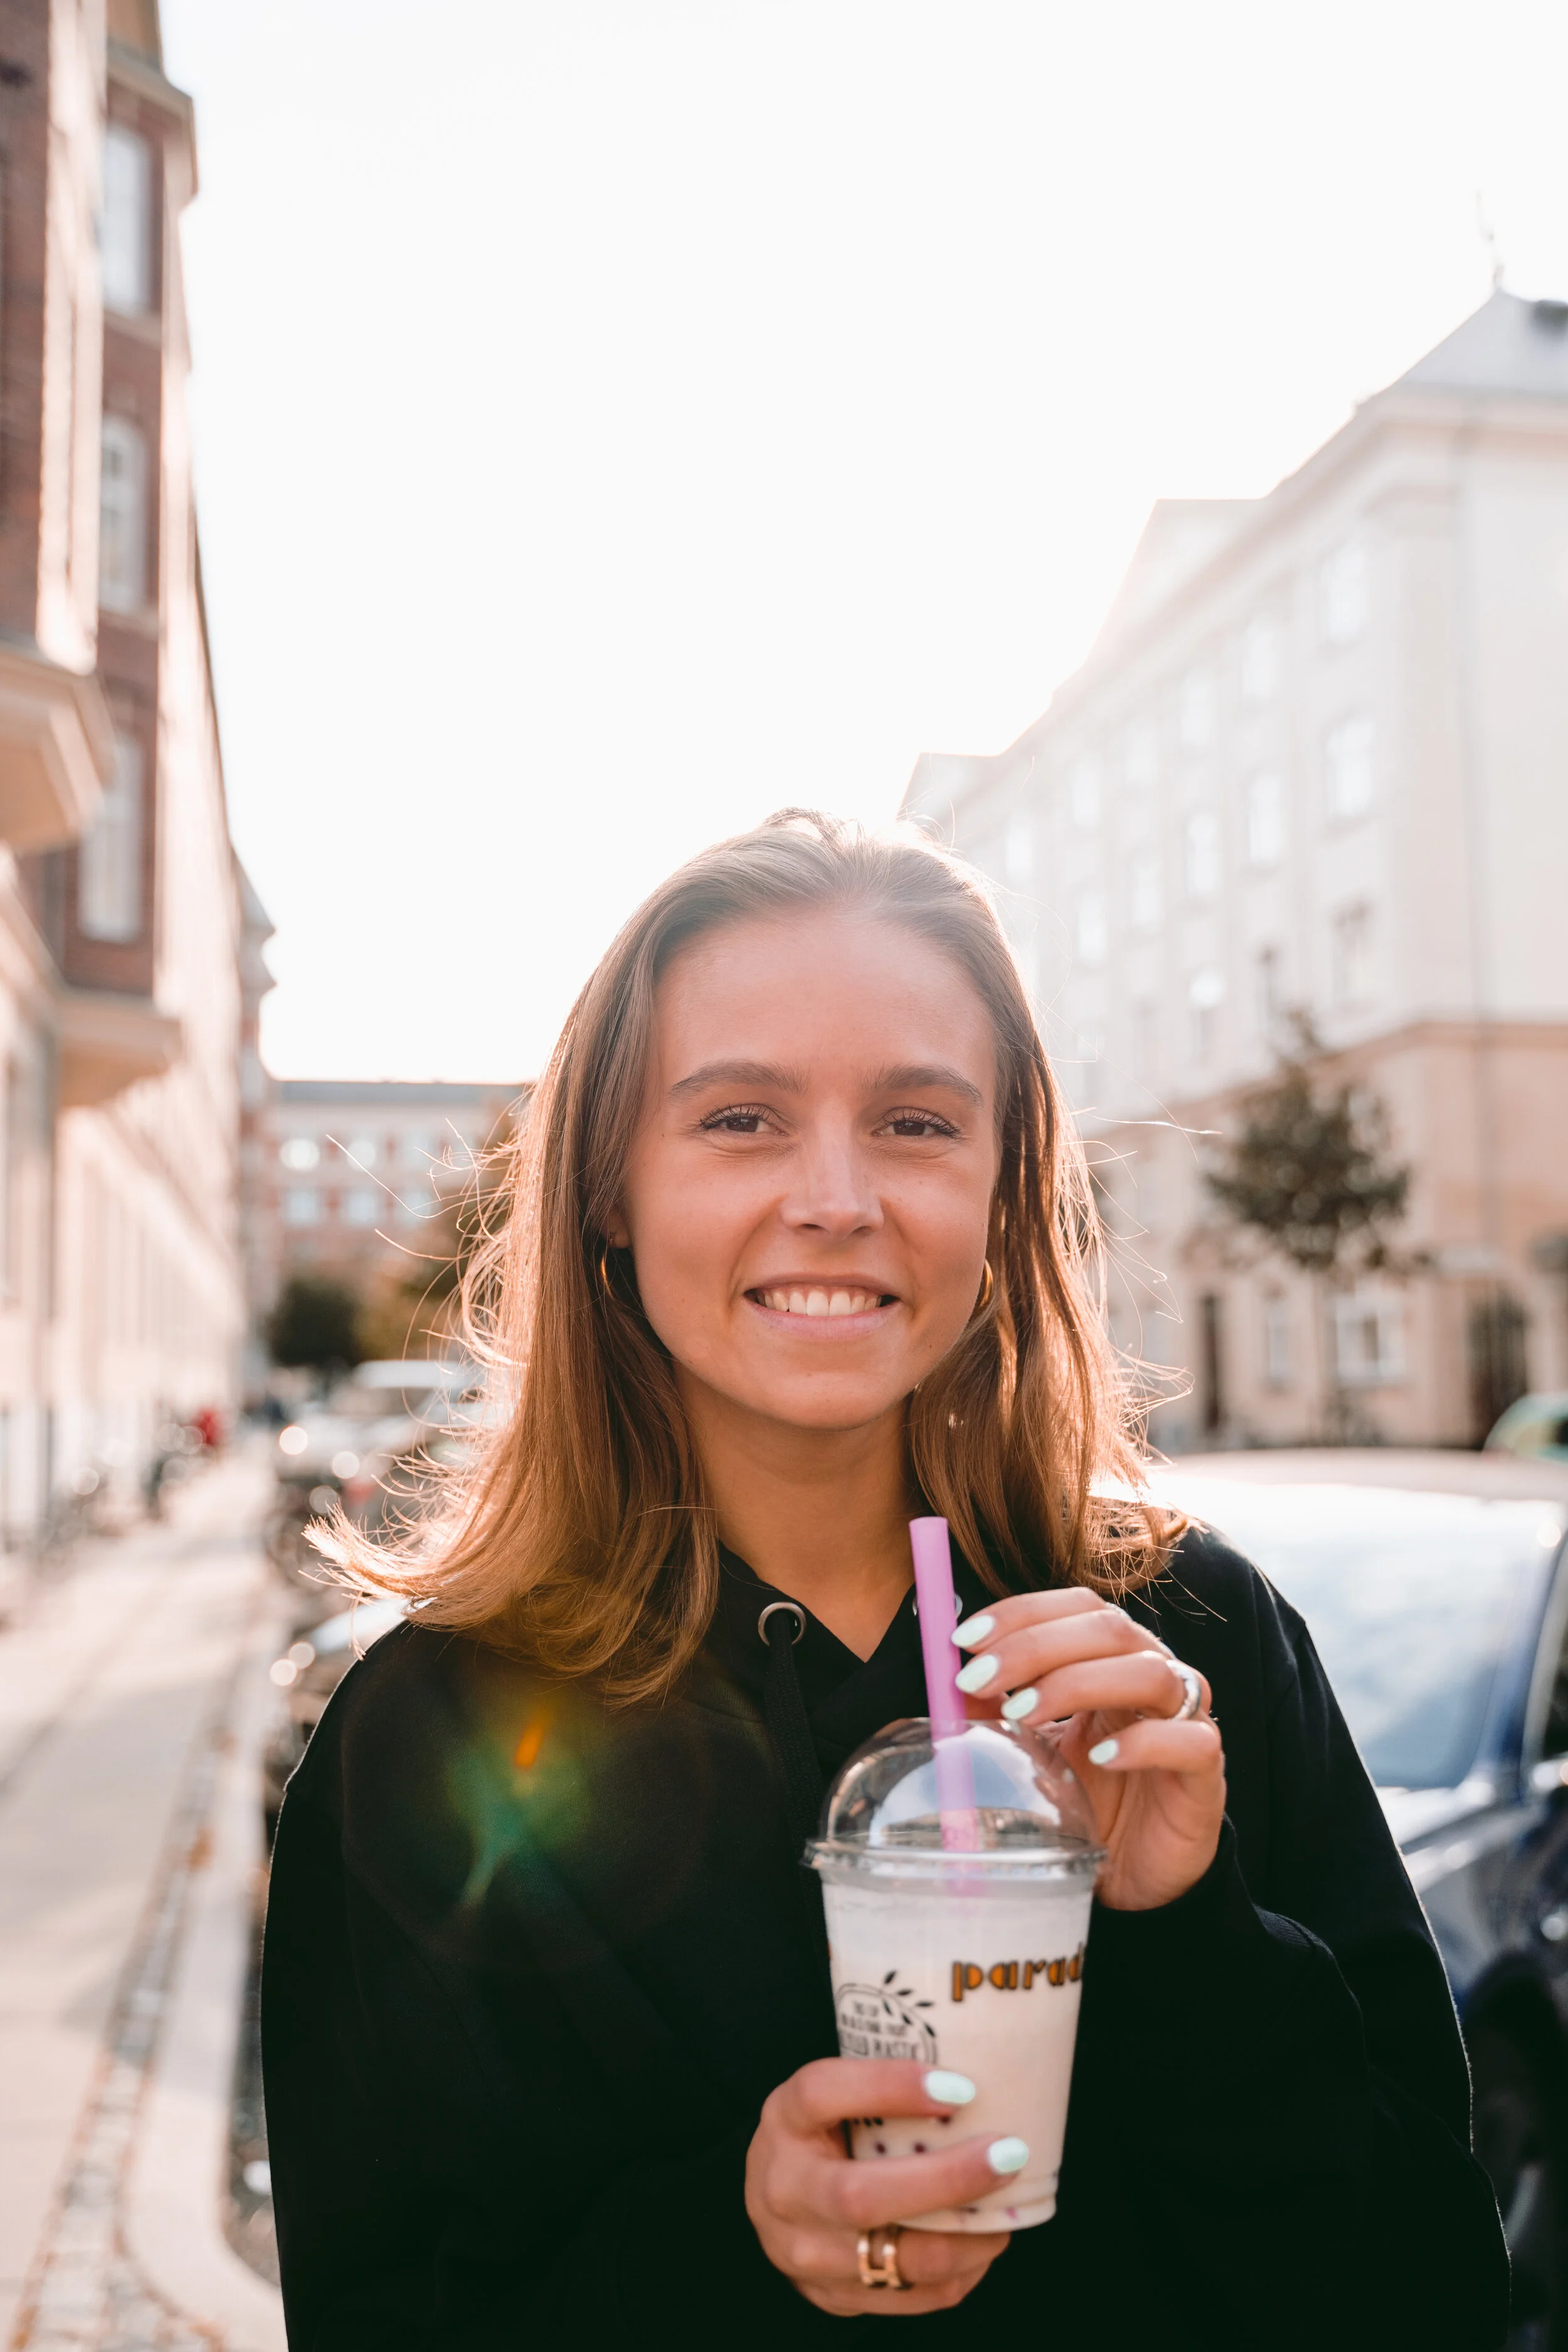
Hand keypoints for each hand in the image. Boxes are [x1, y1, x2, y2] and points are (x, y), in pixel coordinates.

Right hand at [745, 2058, 1015, 2314]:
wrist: (774, 2204)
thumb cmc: (820, 2135)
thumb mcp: (833, 2096)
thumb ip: (884, 2090)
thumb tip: (981, 2069)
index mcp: (785, 2119)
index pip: (823, 2093)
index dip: (889, 2086)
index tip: (960, 2087)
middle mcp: (785, 2189)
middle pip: (861, 2195)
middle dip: (946, 2180)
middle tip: (1007, 2154)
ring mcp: (805, 2252)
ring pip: (893, 2258)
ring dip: (966, 2237)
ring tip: (1008, 2206)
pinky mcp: (832, 2295)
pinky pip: (909, 2295)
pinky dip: (958, 2271)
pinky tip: (981, 2242)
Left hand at [952, 1589, 1224, 1911]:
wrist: (1131, 1871)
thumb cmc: (1084, 1795)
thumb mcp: (1029, 1746)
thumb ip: (994, 1709)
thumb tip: (946, 1674)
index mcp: (1114, 1658)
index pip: (1078, 1606)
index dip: (1023, 1612)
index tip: (965, 1639)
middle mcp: (1155, 1674)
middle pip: (1109, 1628)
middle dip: (1035, 1645)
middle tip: (979, 1676)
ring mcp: (1186, 1720)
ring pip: (1150, 1673)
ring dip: (1078, 1682)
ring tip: (1023, 1713)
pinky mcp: (1205, 1772)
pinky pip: (1189, 1740)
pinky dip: (1143, 1742)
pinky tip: (1100, 1757)